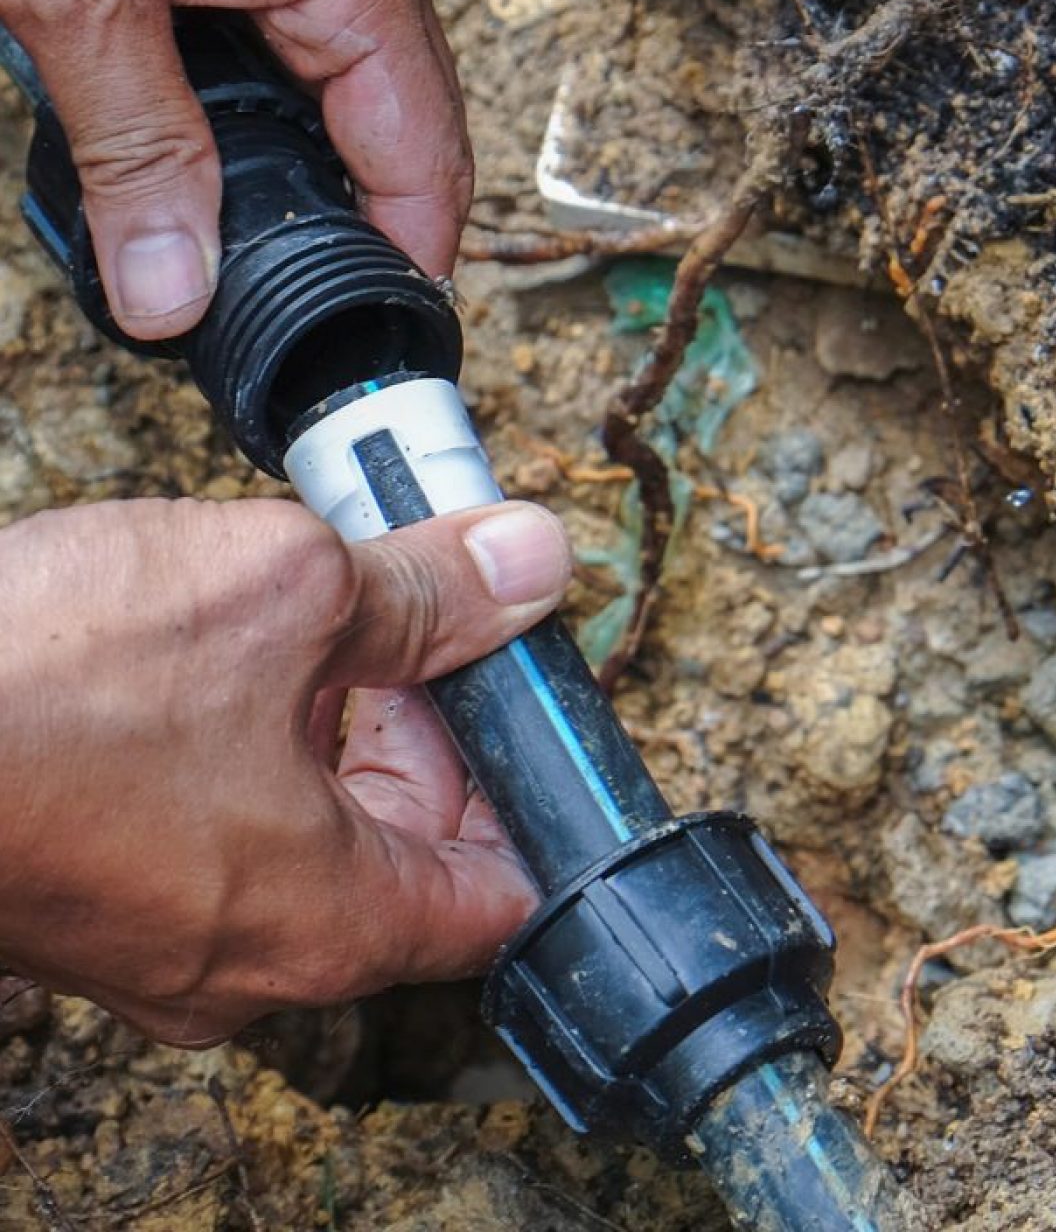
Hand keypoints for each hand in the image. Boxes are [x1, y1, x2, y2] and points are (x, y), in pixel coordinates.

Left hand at [0, 0, 468, 337]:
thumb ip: (134, 146)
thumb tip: (174, 291)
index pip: (425, 152)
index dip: (412, 256)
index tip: (375, 331)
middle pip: (389, 125)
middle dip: (349, 222)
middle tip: (295, 312)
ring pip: (332, 84)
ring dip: (293, 168)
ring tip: (246, 247)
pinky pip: (281, 32)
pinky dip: (246, 104)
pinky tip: (198, 148)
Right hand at [0, 496, 571, 1044]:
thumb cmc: (37, 688)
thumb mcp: (282, 592)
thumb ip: (428, 589)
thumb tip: (530, 561)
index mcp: (331, 923)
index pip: (504, 891)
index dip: (539, 790)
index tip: (534, 704)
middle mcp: (253, 961)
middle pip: (414, 856)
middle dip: (437, 734)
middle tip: (434, 628)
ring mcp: (169, 940)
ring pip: (318, 840)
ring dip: (344, 730)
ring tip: (333, 620)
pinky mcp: (103, 896)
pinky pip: (227, 834)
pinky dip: (259, 749)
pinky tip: (234, 659)